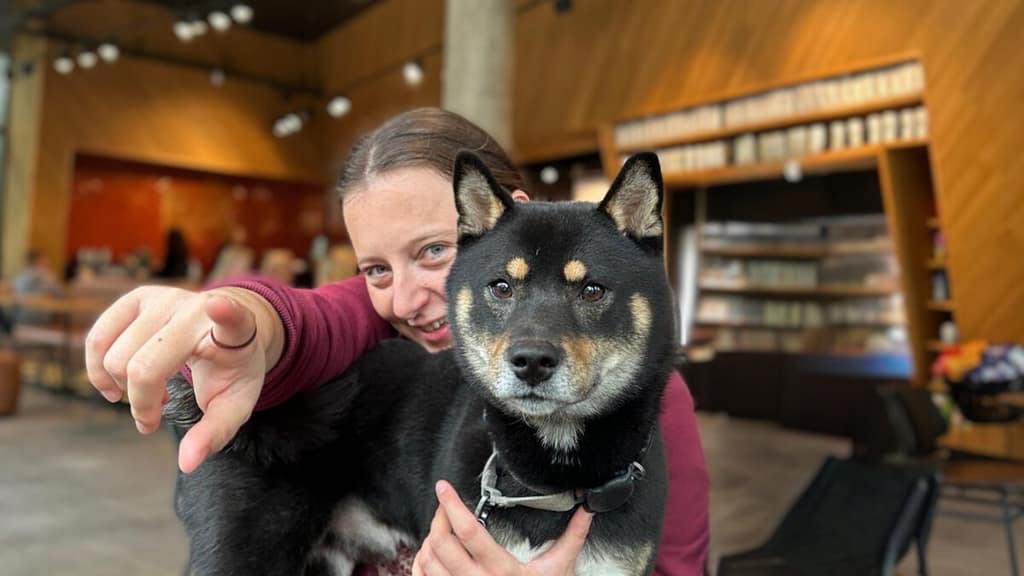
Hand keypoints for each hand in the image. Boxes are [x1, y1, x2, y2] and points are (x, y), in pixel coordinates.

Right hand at [85, 286, 282, 472]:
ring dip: (121, 388)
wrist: (225, 332)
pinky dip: (98, 370)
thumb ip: (214, 433)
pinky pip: (97, 338)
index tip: (221, 305)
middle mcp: (195, 308)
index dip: (226, 312)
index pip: (233, 317)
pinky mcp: (138, 297)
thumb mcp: (234, 405)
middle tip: (157, 415)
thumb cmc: (231, 371)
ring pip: (114, 356)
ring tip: (148, 396)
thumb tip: (186, 464)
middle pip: (142, 367)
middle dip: (141, 403)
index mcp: (234, 331)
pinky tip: (117, 385)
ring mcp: (164, 298)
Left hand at [413, 481, 591, 575]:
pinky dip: (422, 561)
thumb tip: (586, 510)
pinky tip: (431, 551)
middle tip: (445, 504)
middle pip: (441, 543)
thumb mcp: (560, 567)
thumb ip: (572, 536)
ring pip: (428, 561)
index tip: (444, 487)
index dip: (452, 506)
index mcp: (503, 571)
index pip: (469, 532)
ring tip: (441, 527)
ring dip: (430, 538)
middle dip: (438, 517)